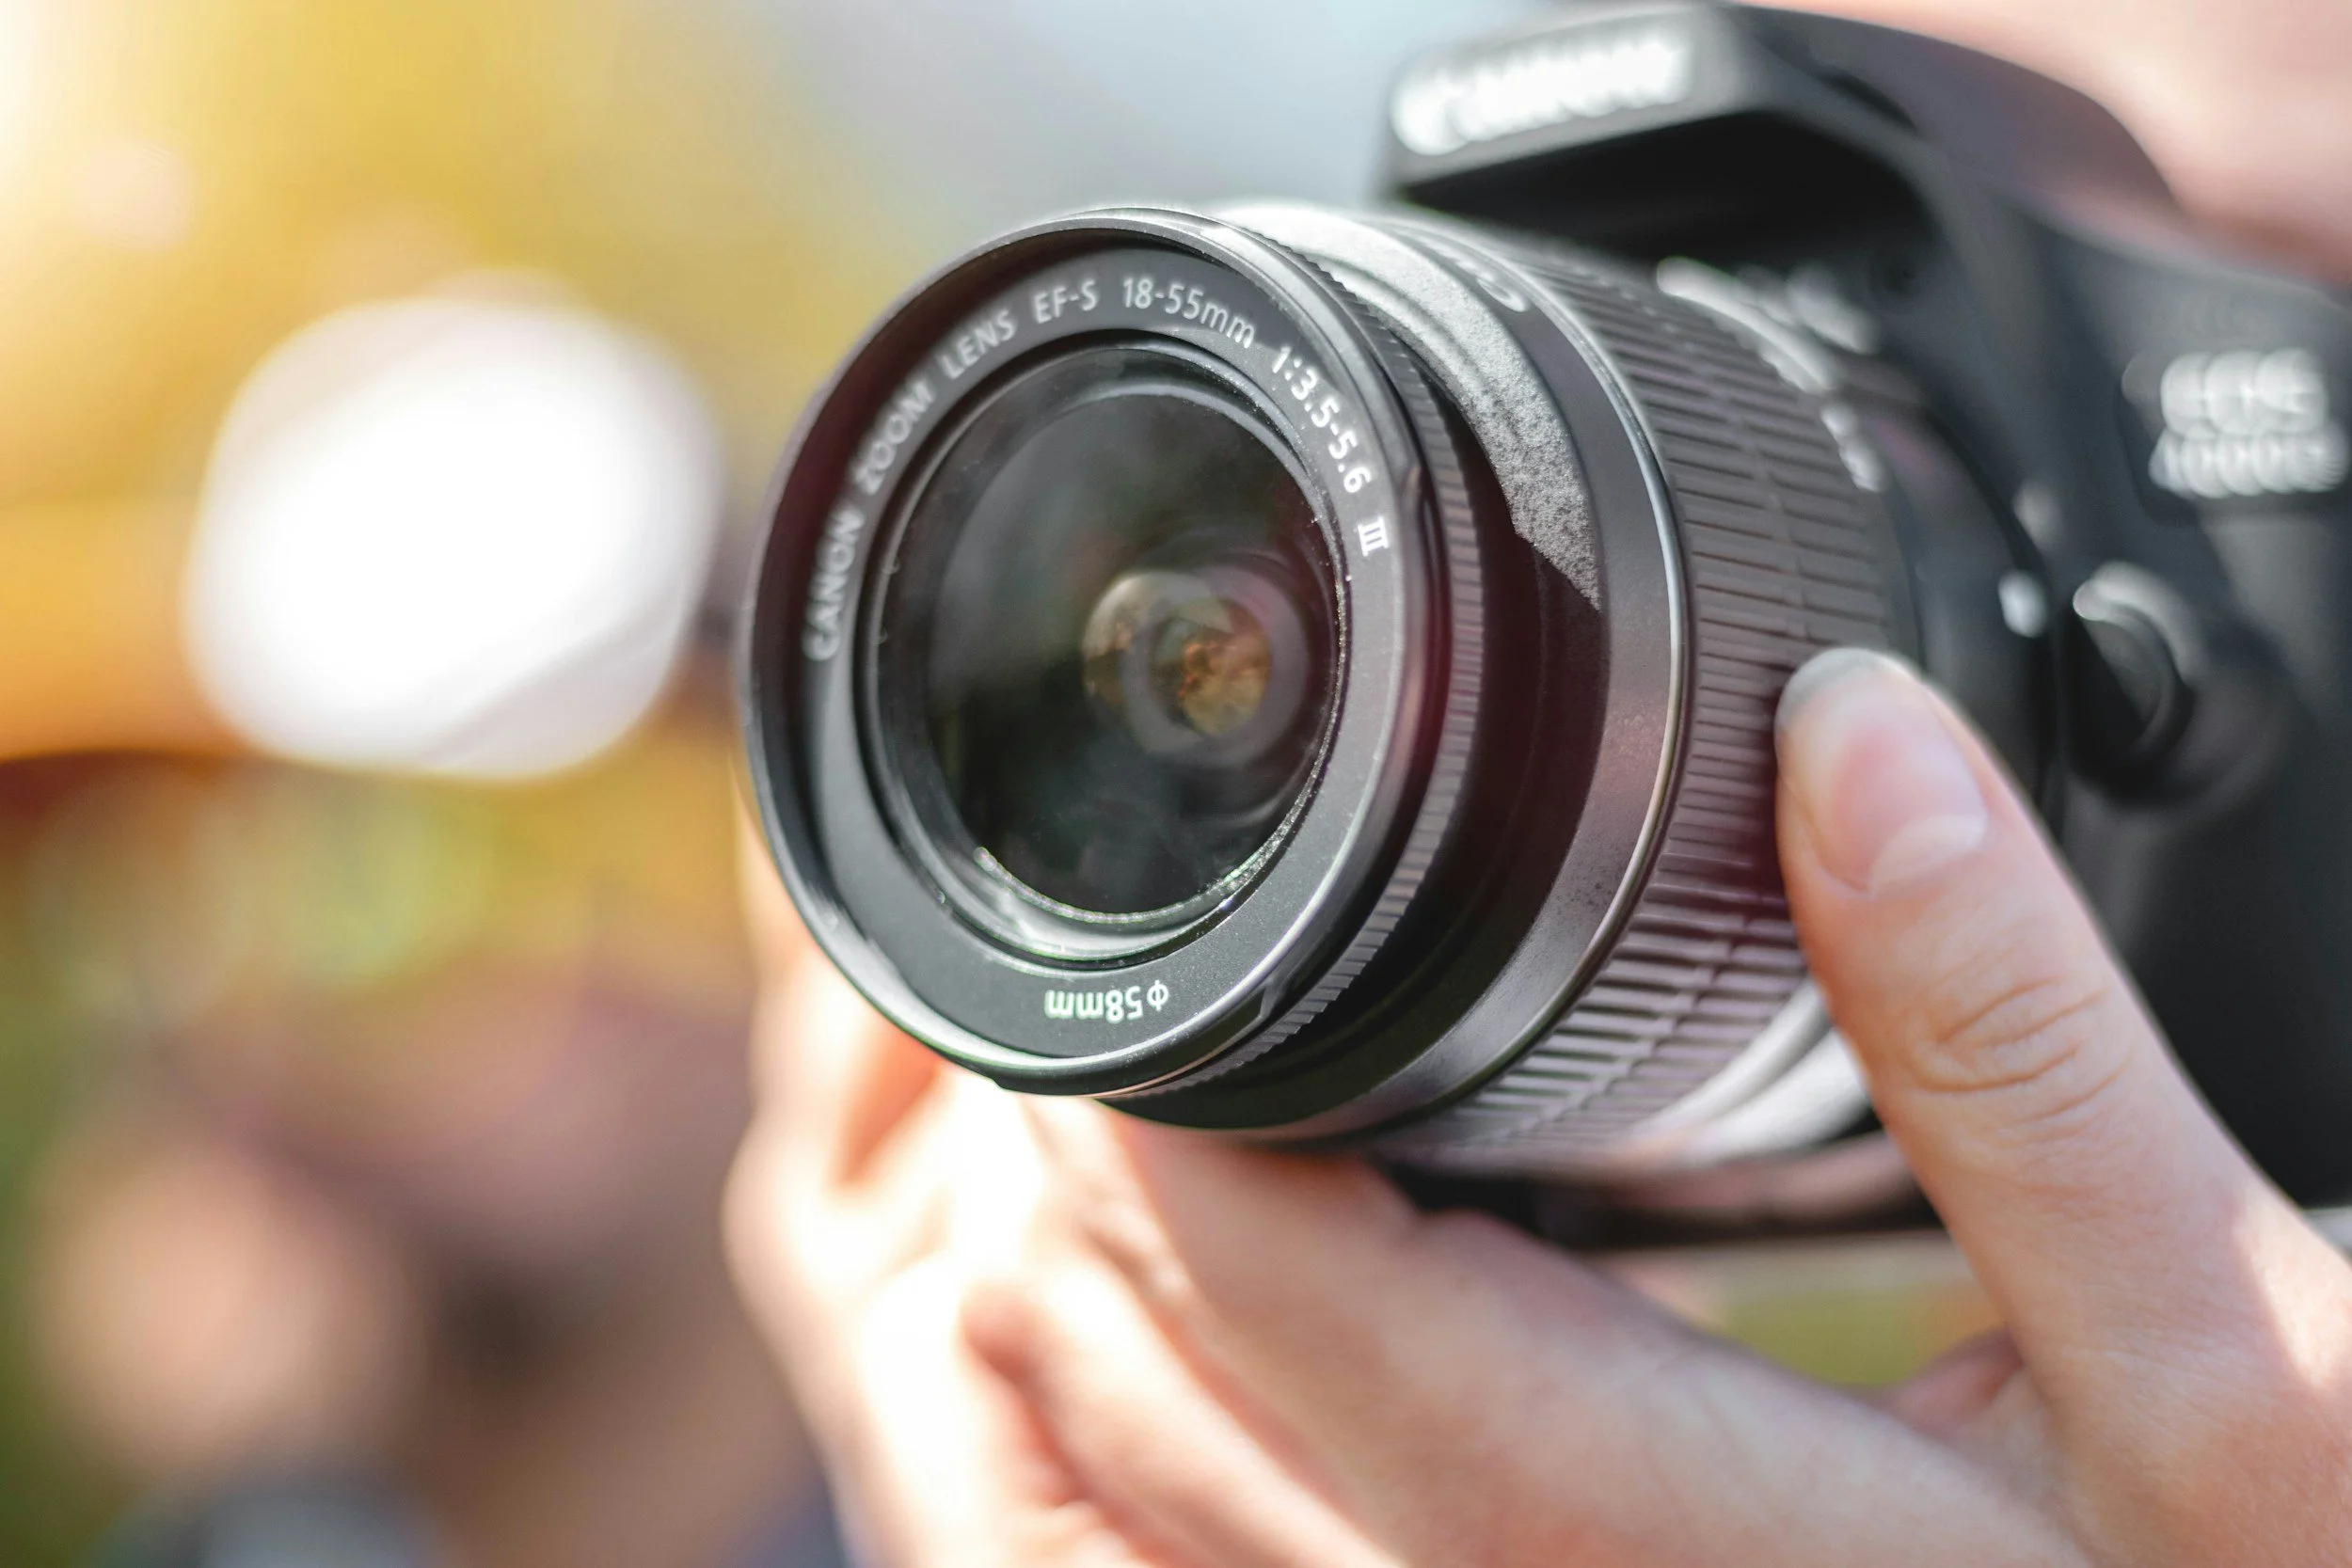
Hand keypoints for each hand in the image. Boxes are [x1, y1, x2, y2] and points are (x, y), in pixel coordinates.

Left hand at [727, 649, 2351, 1565]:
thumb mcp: (2218, 1341)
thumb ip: (2017, 1035)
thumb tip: (1851, 737)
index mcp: (1619, 1512)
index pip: (1242, 1262)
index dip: (1158, 1065)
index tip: (1181, 908)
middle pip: (1106, 1356)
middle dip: (1085, 1137)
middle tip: (1167, 959)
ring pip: (1096, 1470)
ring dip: (1075, 1260)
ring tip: (1167, 1082)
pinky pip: (1163, 1562)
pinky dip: (1116, 1412)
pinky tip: (1205, 1297)